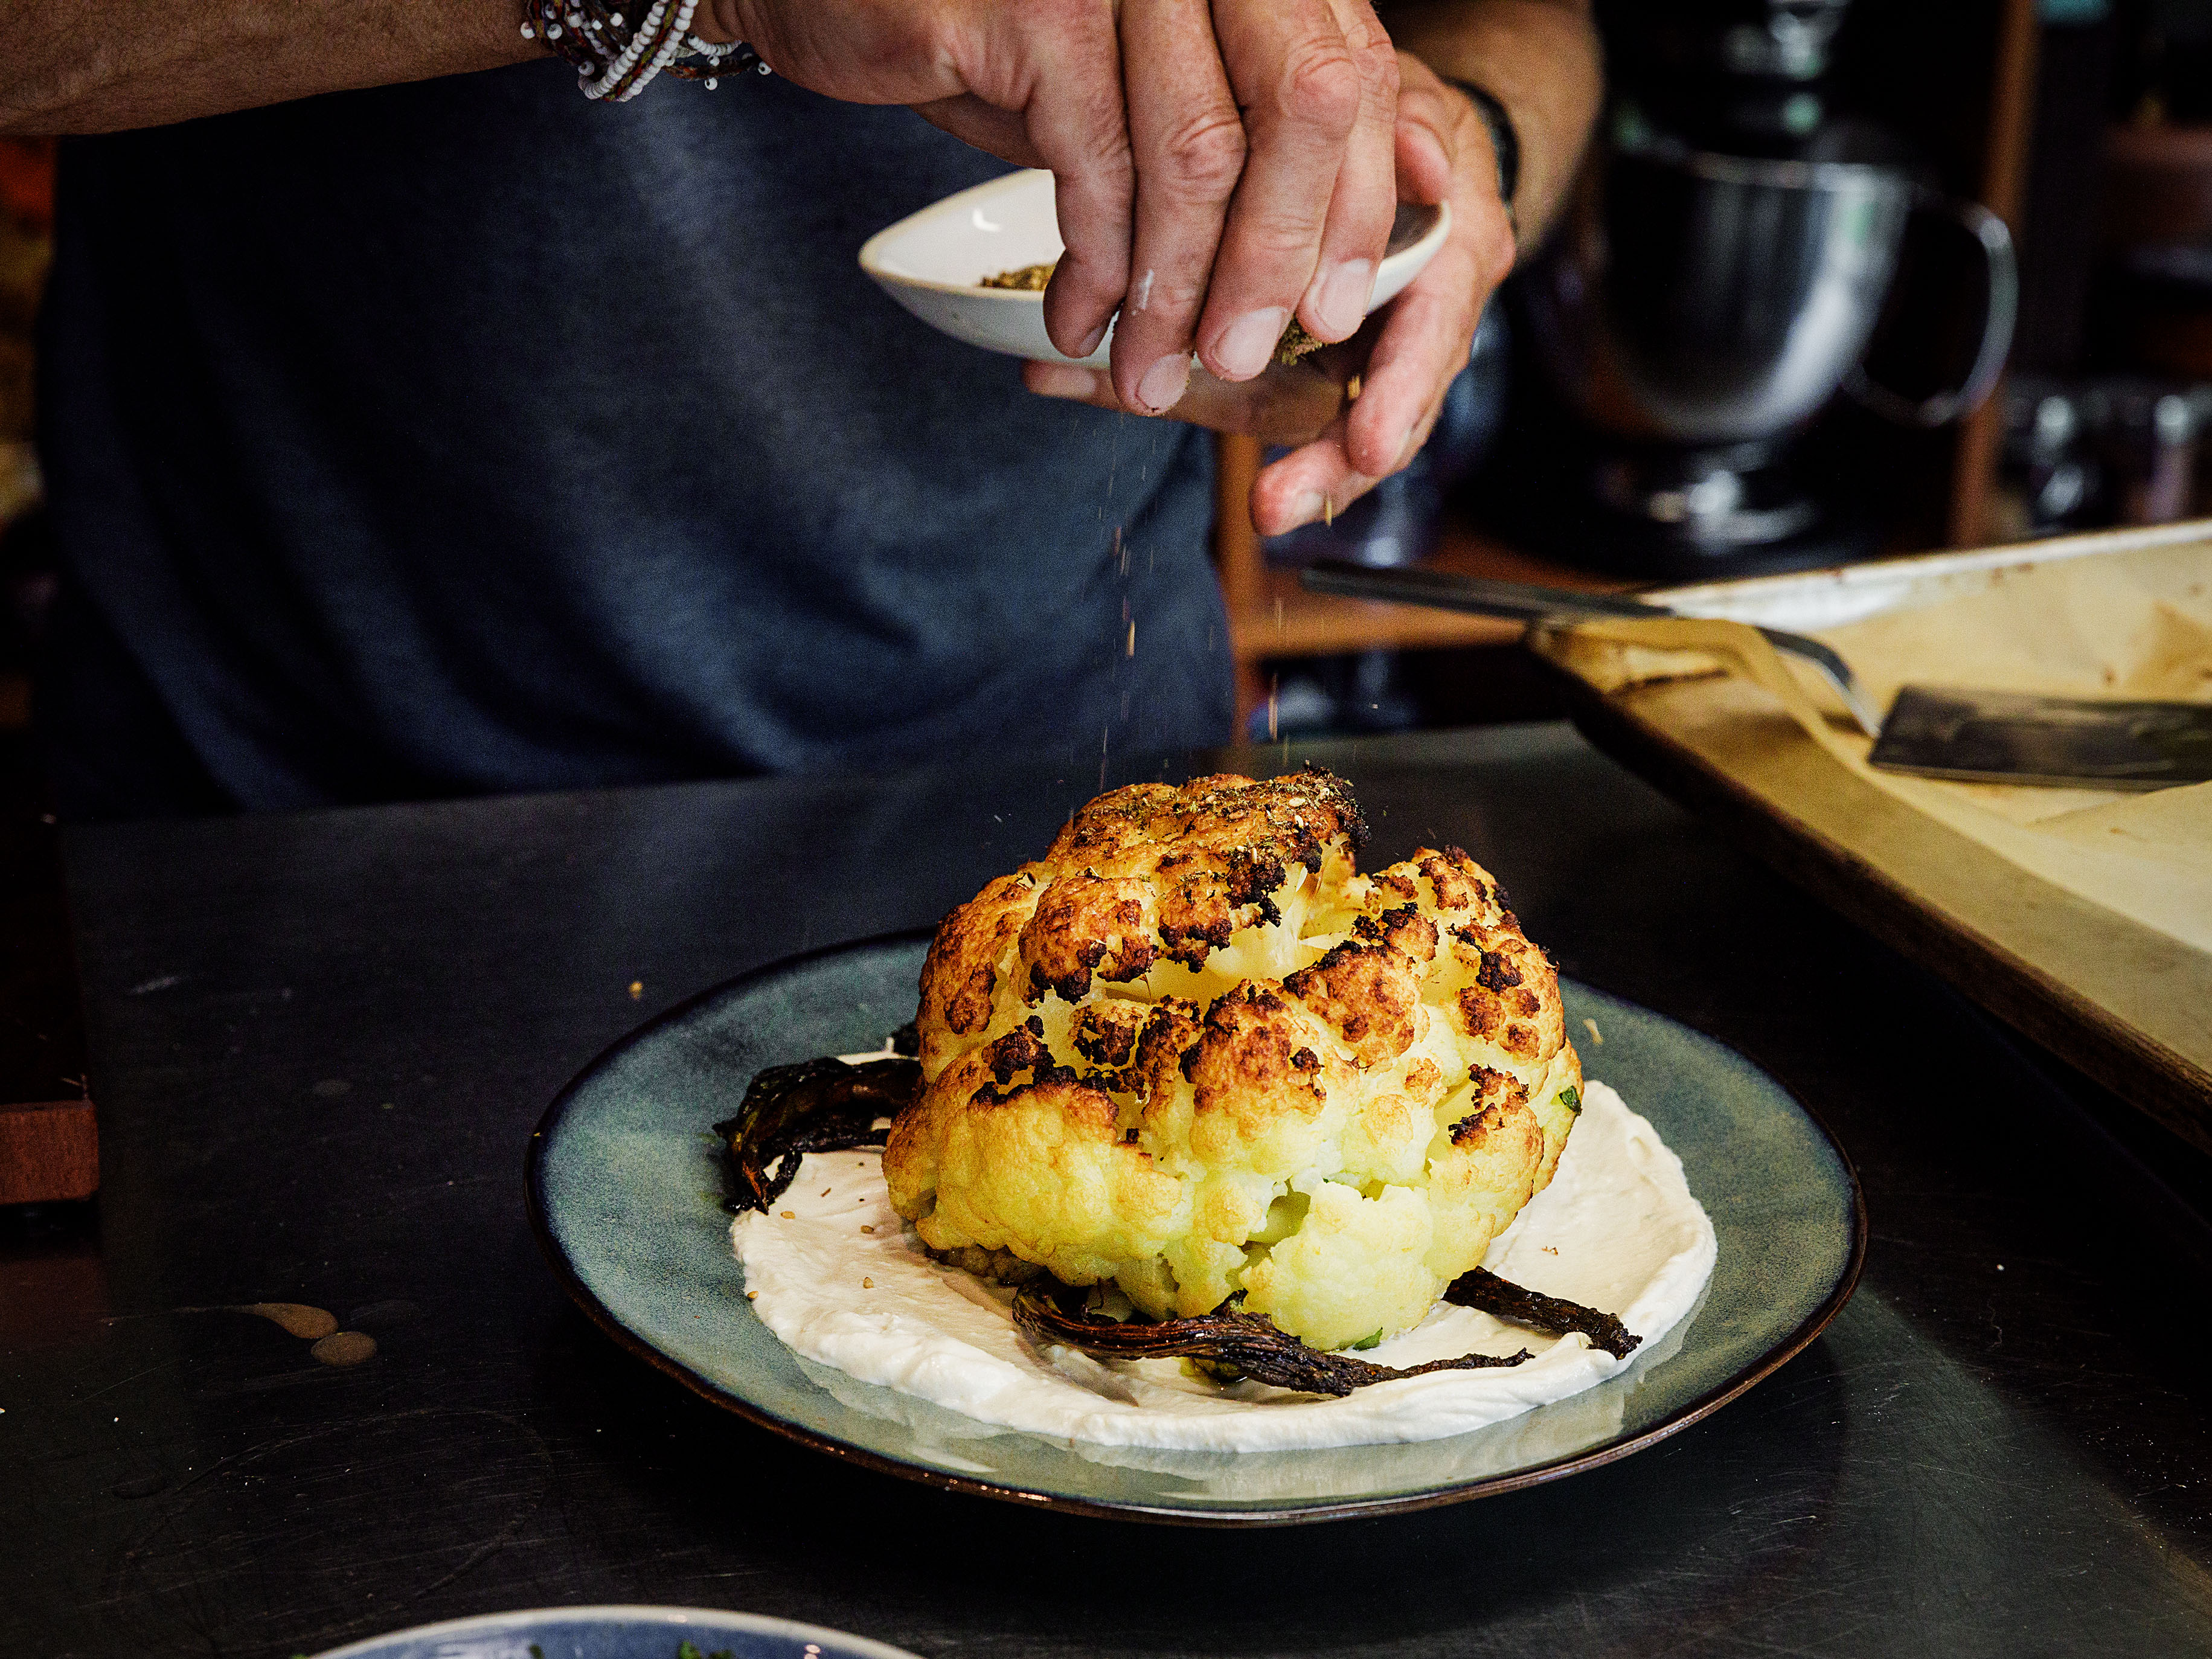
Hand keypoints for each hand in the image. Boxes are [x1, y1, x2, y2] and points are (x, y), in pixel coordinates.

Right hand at [698, 0, 1400, 410]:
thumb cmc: (988, 27)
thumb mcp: (1129, 79)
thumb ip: (1229, 131)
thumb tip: (1327, 245)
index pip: (1352, 72)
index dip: (1358, 201)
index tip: (1335, 311)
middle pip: (1305, 106)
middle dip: (1280, 258)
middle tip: (1244, 359)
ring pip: (1200, 156)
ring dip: (1180, 291)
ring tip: (1154, 374)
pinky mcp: (1038, 7)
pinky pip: (1097, 168)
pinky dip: (1099, 267)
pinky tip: (1080, 323)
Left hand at [1026, 52, 1516, 537]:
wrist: (1405, 152)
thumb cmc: (1397, 125)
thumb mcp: (1409, 112)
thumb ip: (1414, 135)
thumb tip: (1426, 168)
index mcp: (1450, 261)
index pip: (1432, 339)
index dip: (1398, 394)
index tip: (1365, 447)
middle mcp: (1419, 324)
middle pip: (1386, 418)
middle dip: (1332, 467)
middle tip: (1275, 507)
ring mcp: (1370, 357)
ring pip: (1337, 429)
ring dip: (1299, 473)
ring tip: (1259, 508)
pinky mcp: (1321, 370)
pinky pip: (1286, 409)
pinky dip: (1230, 425)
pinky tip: (1165, 437)